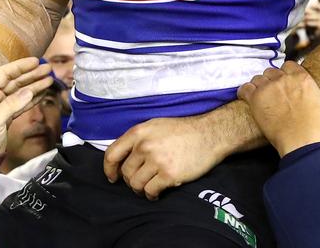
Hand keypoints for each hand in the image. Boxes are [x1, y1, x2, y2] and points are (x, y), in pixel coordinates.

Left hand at [0, 58, 54, 158]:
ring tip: (50, 80)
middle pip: (15, 80)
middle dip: (32, 74)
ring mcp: (0, 105)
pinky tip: (43, 94)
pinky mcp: (7, 115)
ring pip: (21, 91)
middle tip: (48, 69)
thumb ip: (11, 105)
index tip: (35, 62)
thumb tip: (29, 91)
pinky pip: (22, 103)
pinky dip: (33, 98)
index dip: (20, 66)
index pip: (4, 73)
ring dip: (35, 85)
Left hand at [103, 114, 225, 199]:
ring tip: (149, 187)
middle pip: (126, 172)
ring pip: (136, 184)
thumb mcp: (156, 125)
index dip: (109, 169)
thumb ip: (138, 138)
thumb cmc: (183, 130)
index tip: (113, 177)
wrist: (210, 134)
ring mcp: (157, 161)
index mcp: (139, 132)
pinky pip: (150, 191)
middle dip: (130, 180)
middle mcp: (145, 146)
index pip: (112, 154)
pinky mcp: (169, 175)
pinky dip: (152, 195)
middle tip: (140, 181)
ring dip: (141, 189)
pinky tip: (157, 193)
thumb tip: (124, 157)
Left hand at [236, 61, 319, 156]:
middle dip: (271, 80)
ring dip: (258, 86)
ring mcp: (269, 88)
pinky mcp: (256, 99)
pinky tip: (246, 99)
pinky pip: (244, 89)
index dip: (286, 74)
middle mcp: (285, 79)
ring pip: (258, 78)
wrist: (303, 141)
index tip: (286, 85)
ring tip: (260, 98)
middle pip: (272, 71)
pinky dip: (244, 93)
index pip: (289, 66)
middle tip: (273, 94)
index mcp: (303, 78)